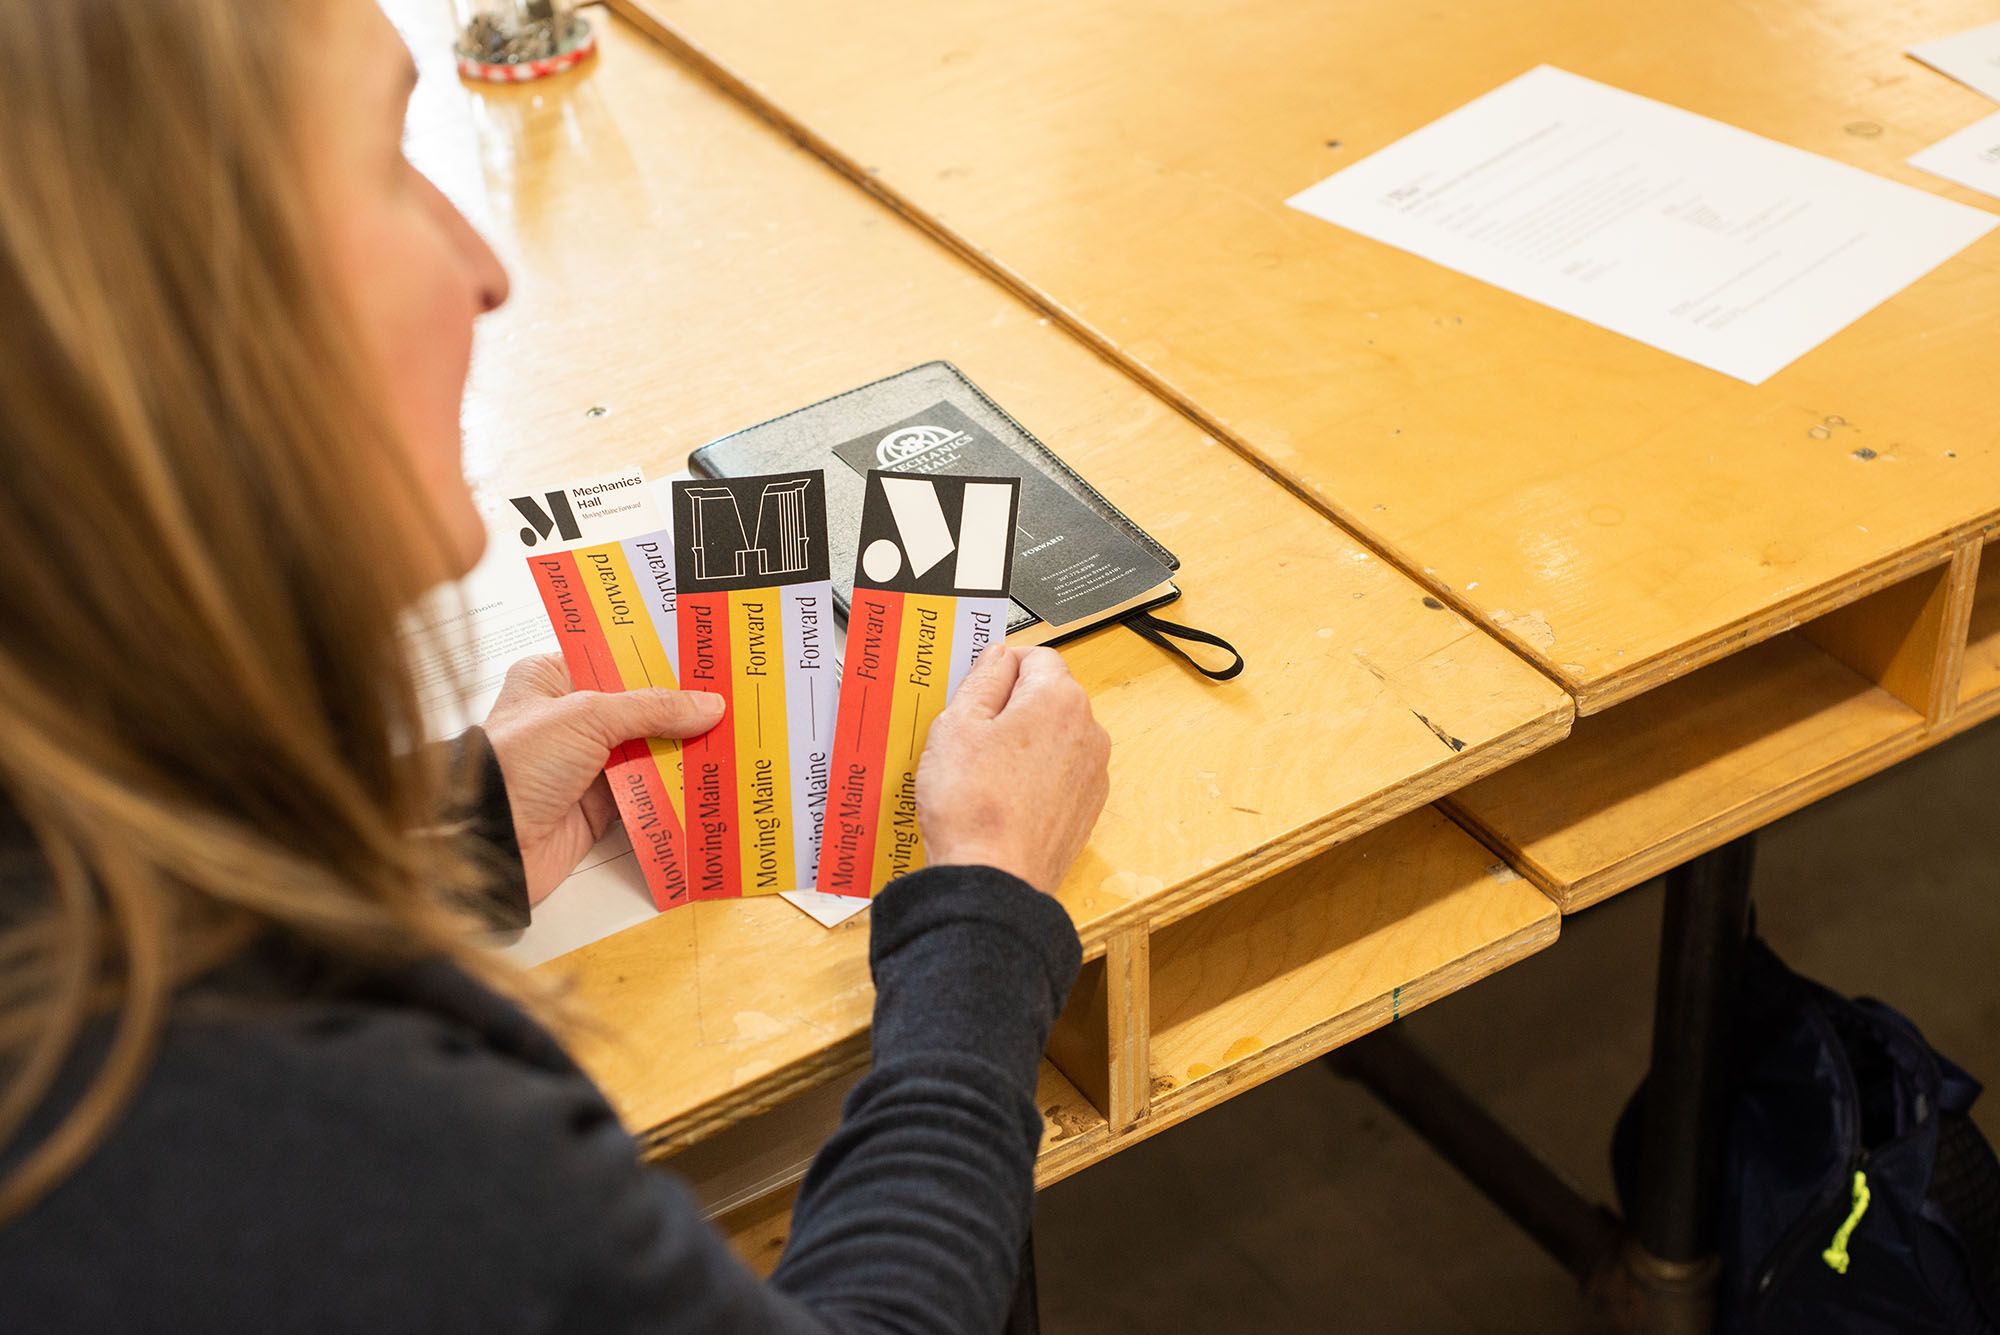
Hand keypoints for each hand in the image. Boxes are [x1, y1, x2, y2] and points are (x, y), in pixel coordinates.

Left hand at [481, 655, 723, 904]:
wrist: (488, 840)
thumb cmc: (518, 762)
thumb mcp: (587, 716)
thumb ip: (652, 708)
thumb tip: (709, 704)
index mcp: (553, 678)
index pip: (615, 656)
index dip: (658, 656)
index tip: (704, 653)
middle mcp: (569, 717)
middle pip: (639, 705)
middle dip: (682, 706)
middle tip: (733, 694)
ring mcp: (585, 763)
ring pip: (648, 749)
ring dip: (684, 748)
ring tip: (735, 733)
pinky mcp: (599, 805)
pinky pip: (648, 791)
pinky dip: (676, 787)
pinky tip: (712, 775)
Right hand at [915, 644, 1110, 894]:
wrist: (994, 879)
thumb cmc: (973, 806)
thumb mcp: (957, 724)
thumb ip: (983, 679)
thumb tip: (999, 657)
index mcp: (1060, 700)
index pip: (1035, 657)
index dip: (1000, 667)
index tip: (976, 686)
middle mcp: (1089, 732)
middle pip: (1049, 697)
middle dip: (1012, 706)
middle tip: (970, 732)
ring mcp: (1093, 773)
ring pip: (1055, 737)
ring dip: (1024, 743)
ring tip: (982, 771)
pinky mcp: (1087, 808)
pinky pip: (1060, 774)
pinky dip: (1035, 777)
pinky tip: (1002, 796)